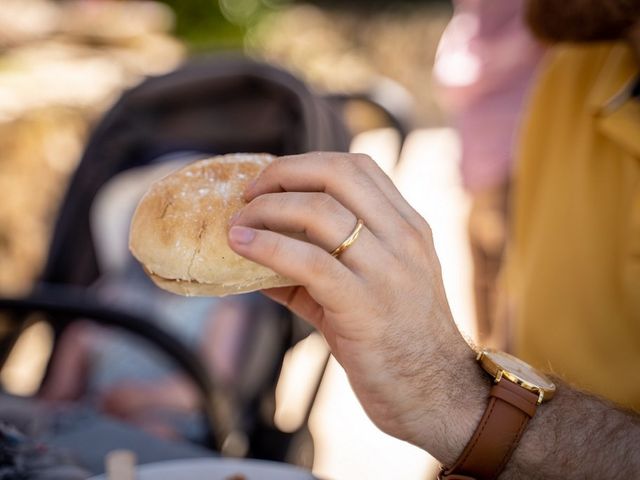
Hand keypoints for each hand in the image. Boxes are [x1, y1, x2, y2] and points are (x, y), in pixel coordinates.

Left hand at [228, 152, 485, 462]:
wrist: (435, 395)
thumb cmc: (398, 342)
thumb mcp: (370, 290)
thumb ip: (320, 268)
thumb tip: (257, 256)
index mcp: (409, 228)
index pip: (359, 167)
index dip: (308, 163)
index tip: (274, 179)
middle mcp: (403, 239)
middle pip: (338, 174)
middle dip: (284, 173)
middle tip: (250, 193)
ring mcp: (388, 271)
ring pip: (320, 211)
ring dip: (268, 209)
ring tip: (237, 222)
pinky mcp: (365, 306)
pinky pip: (310, 262)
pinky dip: (268, 246)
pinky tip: (242, 246)